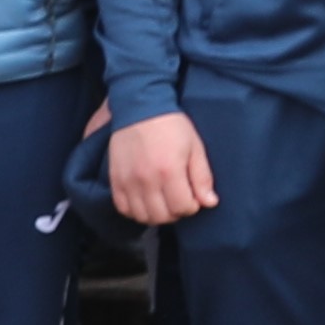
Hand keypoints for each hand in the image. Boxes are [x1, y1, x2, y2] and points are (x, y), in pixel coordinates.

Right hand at [104, 109, 219, 226]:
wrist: (140, 108)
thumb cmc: (171, 126)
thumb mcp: (195, 147)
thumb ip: (202, 178)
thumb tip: (209, 203)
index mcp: (169, 171)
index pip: (182, 208)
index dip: (192, 206)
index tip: (193, 196)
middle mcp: (146, 179)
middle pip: (162, 216)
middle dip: (176, 212)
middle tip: (179, 199)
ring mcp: (128, 181)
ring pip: (142, 216)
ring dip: (156, 214)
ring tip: (163, 201)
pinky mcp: (115, 179)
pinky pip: (123, 208)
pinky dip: (135, 210)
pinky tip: (145, 201)